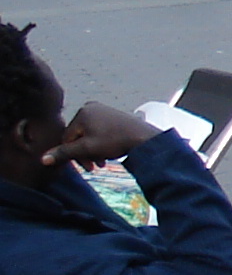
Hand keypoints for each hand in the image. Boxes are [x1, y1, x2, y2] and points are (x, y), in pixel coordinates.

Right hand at [43, 102, 158, 167]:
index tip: (86, 167)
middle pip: (78, 136)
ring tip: (103, 163)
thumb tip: (43, 159)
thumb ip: (65, 153)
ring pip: (89, 136)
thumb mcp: (87, 149)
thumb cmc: (115, 141)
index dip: (74, 154)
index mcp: (82, 111)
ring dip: (93, 151)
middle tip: (95, 167)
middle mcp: (91, 107)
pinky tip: (108, 154)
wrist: (145, 138)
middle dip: (85, 154)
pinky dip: (101, 144)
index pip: (68, 137)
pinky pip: (99, 132)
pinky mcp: (112, 115)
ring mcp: (102, 110)